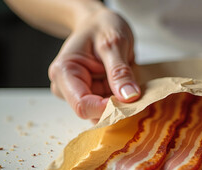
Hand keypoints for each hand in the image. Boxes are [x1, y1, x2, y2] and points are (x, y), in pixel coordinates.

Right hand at [49, 8, 139, 122]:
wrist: (100, 23)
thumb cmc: (101, 27)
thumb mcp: (114, 43)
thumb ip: (119, 71)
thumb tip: (129, 97)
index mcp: (64, 72)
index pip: (83, 105)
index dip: (107, 109)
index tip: (130, 101)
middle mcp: (67, 88)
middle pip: (92, 113)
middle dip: (116, 108)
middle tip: (136, 94)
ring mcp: (81, 93)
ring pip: (103, 114)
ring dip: (121, 107)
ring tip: (133, 87)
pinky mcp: (94, 96)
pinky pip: (110, 108)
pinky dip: (123, 104)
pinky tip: (130, 90)